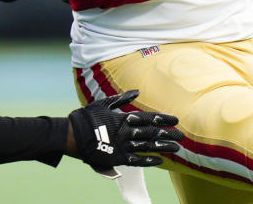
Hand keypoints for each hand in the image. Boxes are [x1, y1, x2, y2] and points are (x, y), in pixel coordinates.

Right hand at [67, 90, 183, 170]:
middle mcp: (125, 132)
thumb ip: (121, 99)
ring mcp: (122, 146)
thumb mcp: (103, 103)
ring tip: (176, 149)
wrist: (71, 135)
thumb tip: (137, 91)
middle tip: (182, 136)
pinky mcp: (117, 158)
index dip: (162, 119)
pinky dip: (148, 161)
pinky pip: (136, 161)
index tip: (176, 120)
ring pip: (147, 147)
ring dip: (163, 147)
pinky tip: (160, 161)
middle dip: (168, 134)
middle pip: (151, 133)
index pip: (148, 118)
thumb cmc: (87, 117)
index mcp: (123, 118)